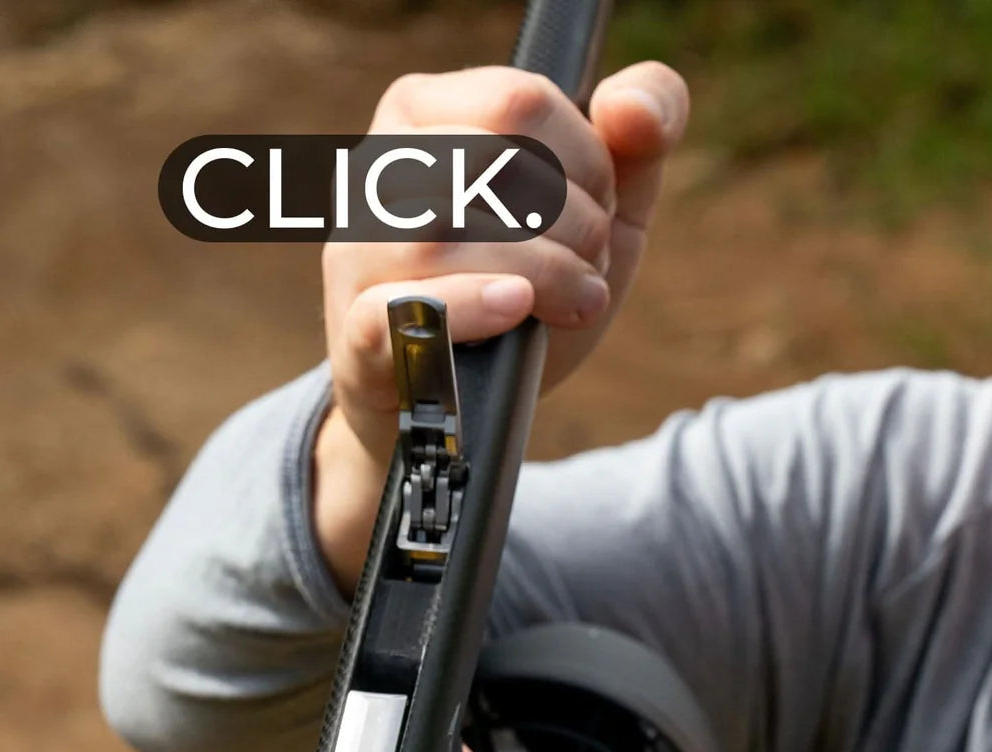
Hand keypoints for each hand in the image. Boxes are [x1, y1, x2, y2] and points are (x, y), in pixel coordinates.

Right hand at [314, 62, 690, 594]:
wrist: (458, 410)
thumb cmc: (522, 297)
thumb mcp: (595, 215)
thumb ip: (636, 142)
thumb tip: (629, 103)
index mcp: (422, 113)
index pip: (521, 102)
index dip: (588, 163)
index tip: (598, 214)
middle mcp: (374, 173)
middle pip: (494, 163)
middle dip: (572, 222)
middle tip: (586, 271)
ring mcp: (355, 255)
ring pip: (449, 234)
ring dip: (543, 274)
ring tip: (573, 304)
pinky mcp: (355, 333)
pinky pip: (402, 308)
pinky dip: (471, 306)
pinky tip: (516, 310)